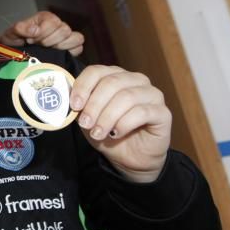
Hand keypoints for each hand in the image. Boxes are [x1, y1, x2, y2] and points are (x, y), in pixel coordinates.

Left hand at [0, 11, 84, 55]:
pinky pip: (79, 48)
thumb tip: (35, 30)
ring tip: (47, 51)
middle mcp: (57, 26)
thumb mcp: (11, 34)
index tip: (31, 40)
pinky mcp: (70, 50)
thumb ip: (20, 28)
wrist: (16, 57)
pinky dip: (70, 53)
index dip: (43, 32)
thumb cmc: (14, 43)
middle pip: (65, 30)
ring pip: (76, 38)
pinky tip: (56, 56)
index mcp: (45, 18)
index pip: (53, 21)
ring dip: (61, 46)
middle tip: (38, 46)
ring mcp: (65, 38)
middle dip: (49, 40)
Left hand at [70, 65, 170, 182]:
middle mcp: (135, 80)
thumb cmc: (108, 133)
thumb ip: (79, 106)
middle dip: (94, 105)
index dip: (83, 86)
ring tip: (98, 133)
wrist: (130, 158)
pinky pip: (143, 112)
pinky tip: (116, 133)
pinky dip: (124, 124)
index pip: (97, 71)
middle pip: (111, 83)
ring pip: (127, 97)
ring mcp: (152, 94)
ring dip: (107, 117)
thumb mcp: (87, 118)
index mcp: (115, 76)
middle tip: (85, 123)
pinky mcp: (163, 112)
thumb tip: (66, 98)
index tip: (74, 106)